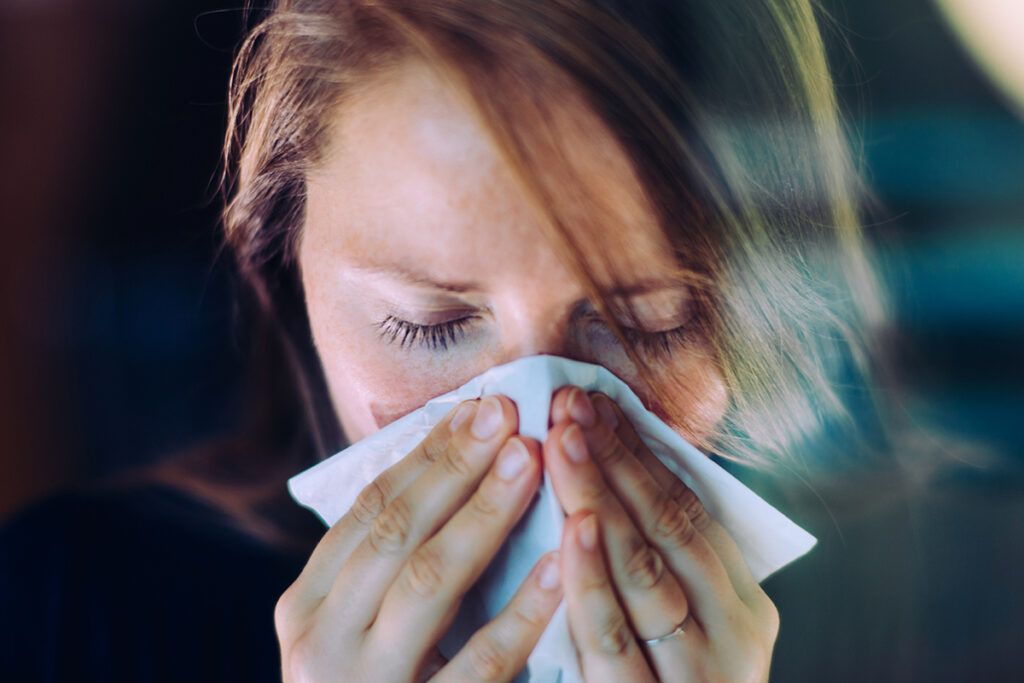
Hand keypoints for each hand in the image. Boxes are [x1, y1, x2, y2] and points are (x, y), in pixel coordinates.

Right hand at [275, 395, 562, 681]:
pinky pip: (476, 668)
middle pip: (393, 531)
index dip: (427, 454)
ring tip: (532, 462)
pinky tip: (557, 572)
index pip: (369, 509)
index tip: (479, 407)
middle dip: (454, 468)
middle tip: (509, 415)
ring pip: (426, 584)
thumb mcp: (355, 627)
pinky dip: (518, 616)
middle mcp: (319, 641)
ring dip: (483, 516)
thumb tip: (450, 462)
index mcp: (306, 605)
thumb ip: (386, 562)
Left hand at [544, 387, 779, 681]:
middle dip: (615, 459)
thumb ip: (656, 563)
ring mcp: (700, 674)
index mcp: (744, 603)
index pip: (688, 508)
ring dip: (602, 499)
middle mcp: (736, 633)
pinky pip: (616, 641)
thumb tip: (610, 475)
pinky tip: (573, 530)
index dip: (637, 451)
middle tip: (568, 401)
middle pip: (669, 528)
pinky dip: (594, 581)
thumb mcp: (684, 626)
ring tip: (564, 439)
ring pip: (646, 573)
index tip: (591, 401)